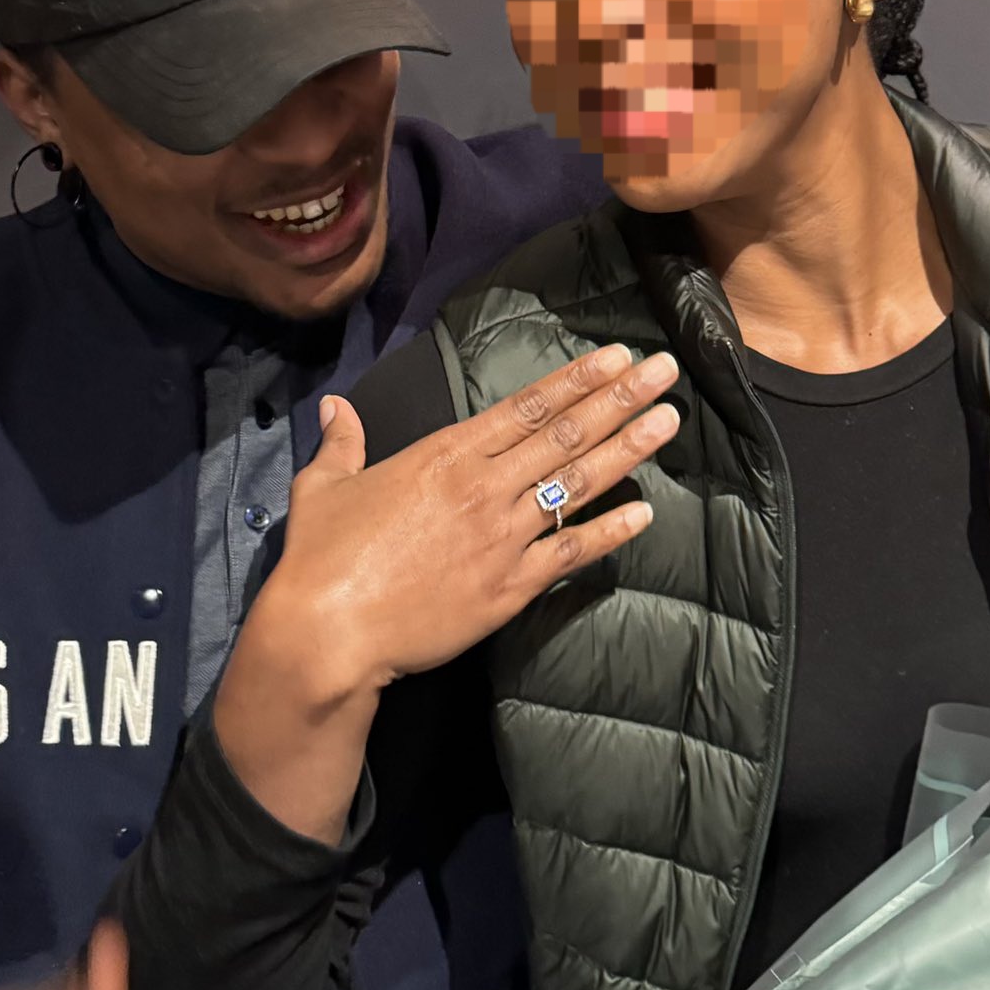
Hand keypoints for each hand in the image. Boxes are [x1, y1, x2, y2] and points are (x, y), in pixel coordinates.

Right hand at [216, 344, 680, 839]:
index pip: (525, 407)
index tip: (616, 355)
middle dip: (620, 399)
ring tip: (668, 422)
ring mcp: (501, 538)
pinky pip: (570, 552)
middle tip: (665, 372)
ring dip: (627, 450)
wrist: (329, 633)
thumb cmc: (320, 558)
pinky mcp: (509, 588)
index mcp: (444, 455)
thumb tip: (334, 408)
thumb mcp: (325, 488)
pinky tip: (645, 513)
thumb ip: (342, 444)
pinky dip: (610, 532)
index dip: (576, 379)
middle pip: (564, 434)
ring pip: (577, 485)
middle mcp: (483, 488)